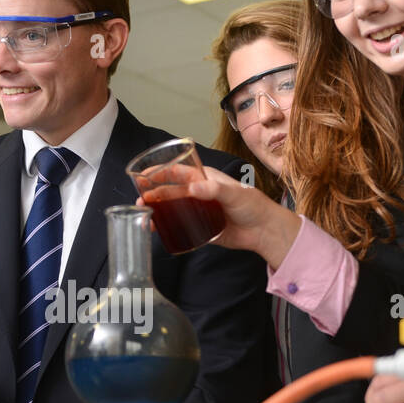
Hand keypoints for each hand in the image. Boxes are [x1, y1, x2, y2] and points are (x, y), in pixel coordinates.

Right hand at [137, 164, 300, 267]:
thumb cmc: (252, 206)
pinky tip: (157, 230)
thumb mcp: (234, 193)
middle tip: (141, 201)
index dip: (159, 172)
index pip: (177, 171)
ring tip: (145, 217)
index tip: (143, 175)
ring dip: (157, 211)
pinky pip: (180, 226)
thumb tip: (193, 189)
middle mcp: (198, 193)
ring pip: (172, 209)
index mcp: (204, 178)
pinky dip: (167, 228)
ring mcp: (198, 211)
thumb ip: (214, 190)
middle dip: (153, 194)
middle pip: (170, 191)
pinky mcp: (200, 227)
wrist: (263, 231)